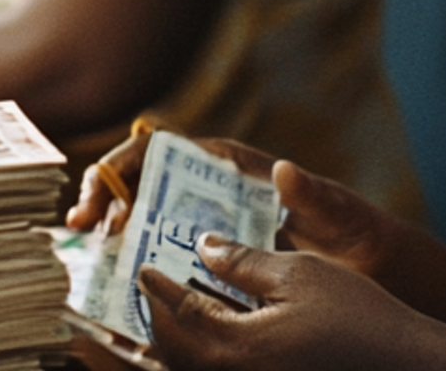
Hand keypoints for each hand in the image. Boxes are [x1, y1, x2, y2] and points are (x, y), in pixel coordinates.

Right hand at [65, 131, 407, 279]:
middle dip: (102, 202)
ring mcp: (208, 225)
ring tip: (92, 265)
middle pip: (139, 185)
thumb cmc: (351, 228)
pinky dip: (141, 273)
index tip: (99, 195)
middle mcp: (210, 190)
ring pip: (145, 224)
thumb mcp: (336, 210)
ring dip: (113, 239)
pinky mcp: (212, 261)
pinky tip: (123, 296)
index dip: (120, 166)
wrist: (364, 266)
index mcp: (228, 164)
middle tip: (81, 233)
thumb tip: (284, 170)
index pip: (158, 150)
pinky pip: (167, 260)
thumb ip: (313, 193)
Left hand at [138, 234, 420, 370]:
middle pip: (174, 349)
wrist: (404, 366)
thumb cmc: (357, 318)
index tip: (143, 265)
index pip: (177, 312)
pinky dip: (208, 349)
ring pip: (194, 366)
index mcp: (234, 347)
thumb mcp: (298, 275)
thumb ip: (243, 261)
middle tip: (152, 288)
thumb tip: (204, 247)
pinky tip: (218, 327)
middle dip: (158, 317)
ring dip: (181, 336)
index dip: (156, 285)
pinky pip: (221, 370)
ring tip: (178, 306)